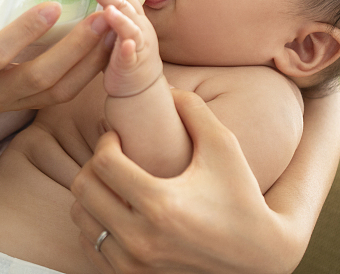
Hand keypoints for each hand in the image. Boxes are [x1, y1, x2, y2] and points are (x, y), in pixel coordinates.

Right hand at [0, 0, 113, 116]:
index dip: (23, 31)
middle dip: (72, 49)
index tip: (53, 5)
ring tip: (114, 28)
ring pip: (57, 90)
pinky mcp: (29, 107)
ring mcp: (11, 102)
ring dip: (89, 60)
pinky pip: (65, 94)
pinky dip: (89, 71)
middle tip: (101, 16)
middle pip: (37, 77)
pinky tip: (108, 47)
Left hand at [70, 88, 300, 273]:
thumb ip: (192, 108)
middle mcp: (141, 240)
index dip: (105, 142)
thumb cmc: (242, 196)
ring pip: (81, 220)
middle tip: (113, 157)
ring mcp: (134, 264)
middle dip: (93, 165)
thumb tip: (162, 84)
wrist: (258, 258)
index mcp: (161, 205)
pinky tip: (120, 211)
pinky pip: (90, 247)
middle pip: (83, 190)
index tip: (118, 138)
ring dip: (92, 195)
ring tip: (116, 183)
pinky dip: (96, 226)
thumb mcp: (223, 146)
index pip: (103, 163)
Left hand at [82, 0, 162, 97]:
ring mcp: (139, 46)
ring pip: (132, 29)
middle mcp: (139, 28)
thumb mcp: (115, 33)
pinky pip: (133, 56)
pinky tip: (126, 45)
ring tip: (108, 11)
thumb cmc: (125, 57)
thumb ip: (104, 18)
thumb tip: (80, 2)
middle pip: (125, 6)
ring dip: (121, 20)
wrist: (142, 89)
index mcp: (133, 19)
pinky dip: (130, 50)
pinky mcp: (134, 65)